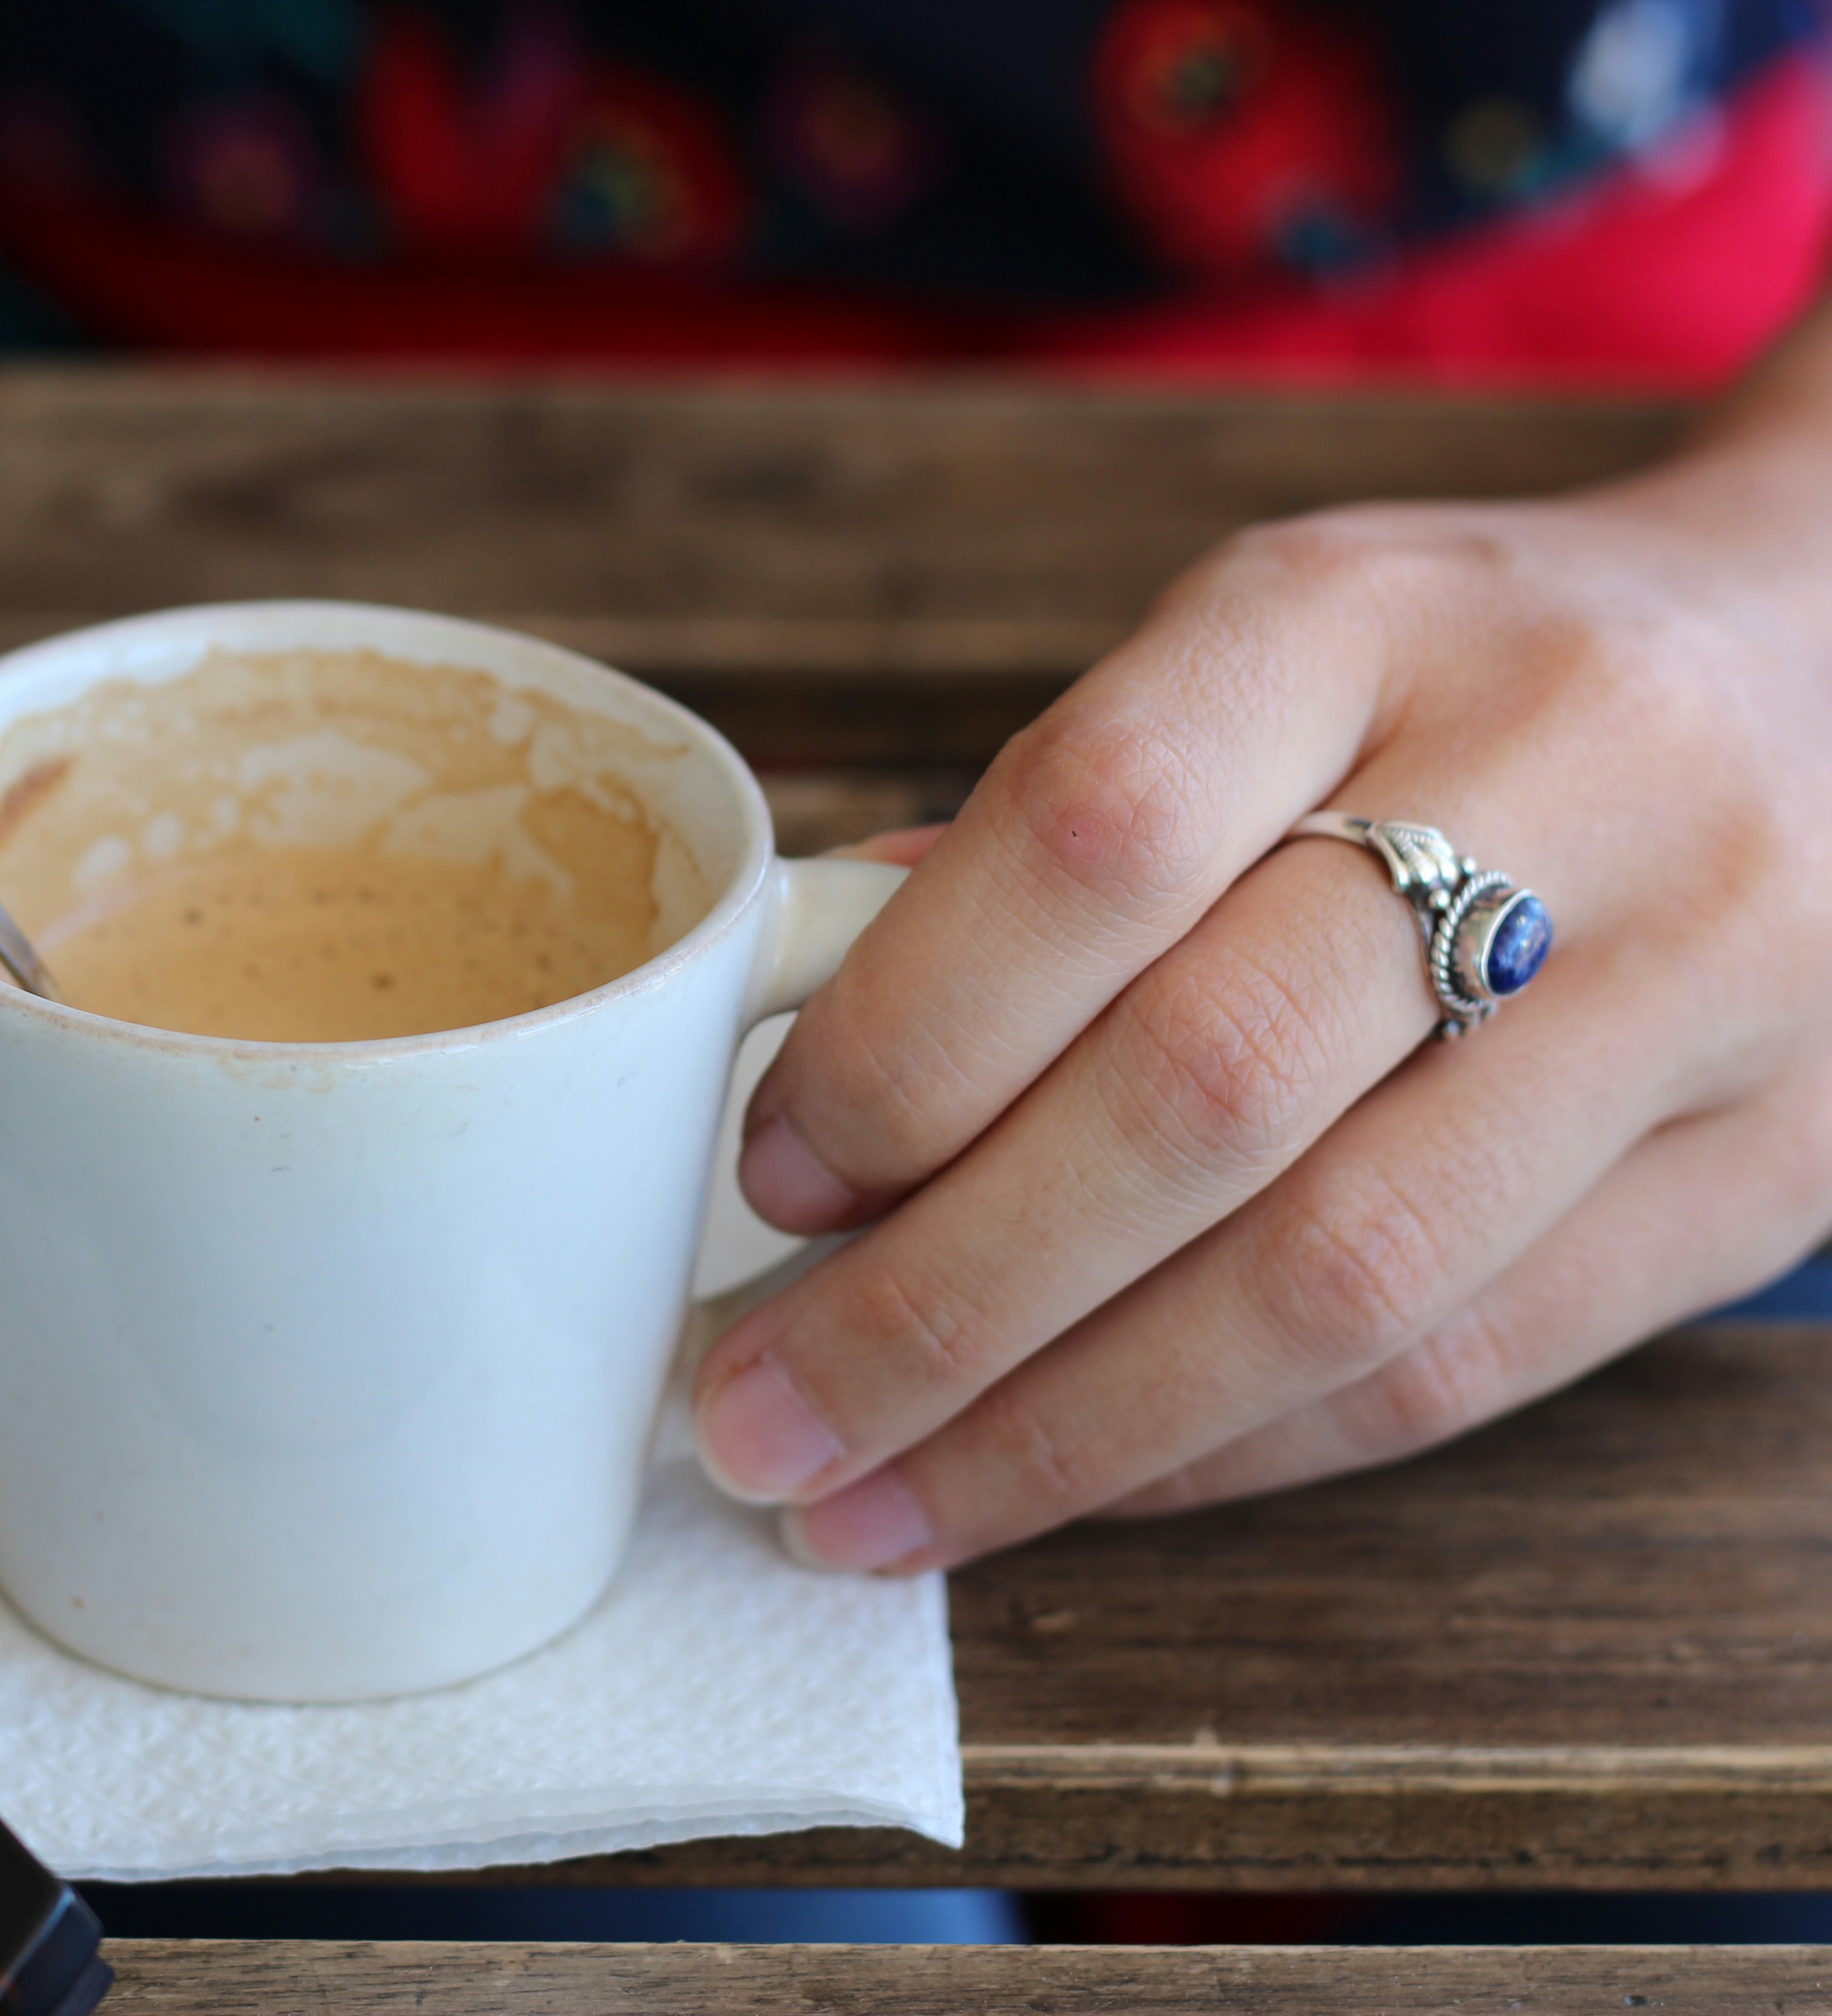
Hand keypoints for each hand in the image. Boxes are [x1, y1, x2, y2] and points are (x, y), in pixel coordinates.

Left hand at [694, 452, 1831, 1569]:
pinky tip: (1068, 1486)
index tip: (768, 1179)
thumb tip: (815, 1064)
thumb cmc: (1458, 674)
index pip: (1094, 836)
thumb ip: (1054, 843)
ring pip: (1337, 1273)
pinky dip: (1226, 1450)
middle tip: (755, 1410)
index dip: (906, 1038)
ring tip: (867, 1504)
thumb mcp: (1250, 657)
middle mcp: (1561, 779)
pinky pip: (1462, 1364)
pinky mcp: (1779, 1164)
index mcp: (1358, 613)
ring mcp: (1704, 981)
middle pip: (1204, 1091)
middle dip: (940, 1297)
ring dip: (1062, 1429)